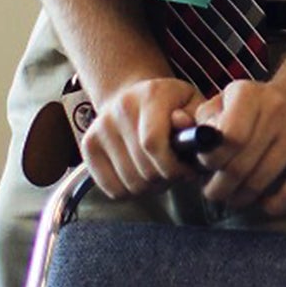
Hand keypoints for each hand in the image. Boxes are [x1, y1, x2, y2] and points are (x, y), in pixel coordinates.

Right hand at [79, 77, 198, 199]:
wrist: (132, 96)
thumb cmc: (170, 104)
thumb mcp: (193, 102)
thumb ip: (197, 118)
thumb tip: (187, 128)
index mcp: (151, 95)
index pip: (152, 142)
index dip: (173, 166)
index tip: (187, 170)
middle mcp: (120, 110)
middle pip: (143, 168)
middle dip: (167, 178)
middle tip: (177, 172)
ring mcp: (100, 129)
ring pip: (130, 183)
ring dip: (151, 187)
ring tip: (161, 172)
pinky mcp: (88, 147)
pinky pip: (112, 189)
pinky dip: (132, 191)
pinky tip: (142, 176)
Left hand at [192, 76, 285, 214]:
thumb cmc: (259, 107)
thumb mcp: (228, 101)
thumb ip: (201, 119)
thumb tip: (177, 127)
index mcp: (248, 93)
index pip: (225, 139)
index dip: (210, 161)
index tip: (207, 166)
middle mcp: (276, 109)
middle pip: (238, 167)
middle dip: (220, 188)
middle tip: (216, 191)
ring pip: (260, 184)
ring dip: (241, 199)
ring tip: (236, 196)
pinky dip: (273, 205)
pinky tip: (265, 201)